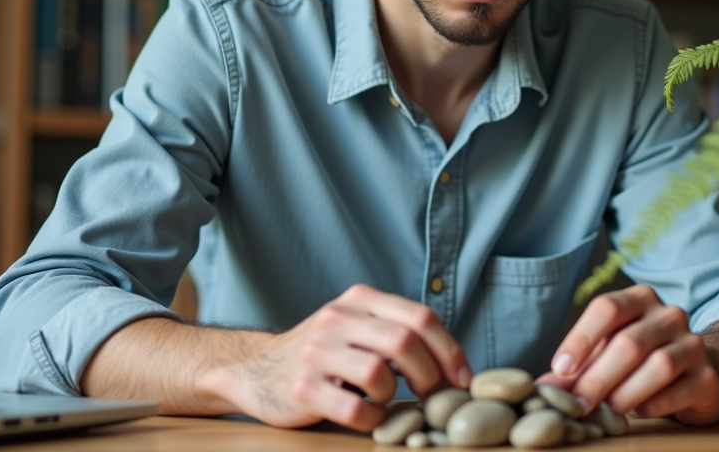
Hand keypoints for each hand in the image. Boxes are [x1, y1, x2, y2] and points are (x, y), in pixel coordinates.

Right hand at [207, 284, 470, 430]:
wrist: (254, 369)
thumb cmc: (323, 354)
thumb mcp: (356, 328)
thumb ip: (396, 333)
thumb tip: (454, 364)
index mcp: (358, 301)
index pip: (420, 316)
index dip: (449, 350)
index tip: (463, 379)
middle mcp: (337, 320)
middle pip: (405, 342)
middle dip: (431, 376)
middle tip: (436, 397)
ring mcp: (316, 353)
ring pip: (379, 374)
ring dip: (394, 396)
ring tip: (384, 400)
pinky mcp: (301, 388)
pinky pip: (355, 408)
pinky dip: (372, 418)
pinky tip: (367, 416)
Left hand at [536, 285, 718, 425]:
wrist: (702, 372)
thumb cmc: (643, 360)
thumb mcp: (609, 353)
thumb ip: (580, 366)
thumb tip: (544, 386)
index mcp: (640, 299)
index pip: (607, 308)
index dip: (580, 338)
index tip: (560, 369)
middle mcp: (669, 315)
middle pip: (629, 342)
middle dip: (597, 377)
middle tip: (576, 405)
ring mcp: (693, 343)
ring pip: (657, 366)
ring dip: (626, 392)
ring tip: (608, 409)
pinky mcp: (709, 376)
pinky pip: (678, 391)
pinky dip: (653, 405)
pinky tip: (639, 412)